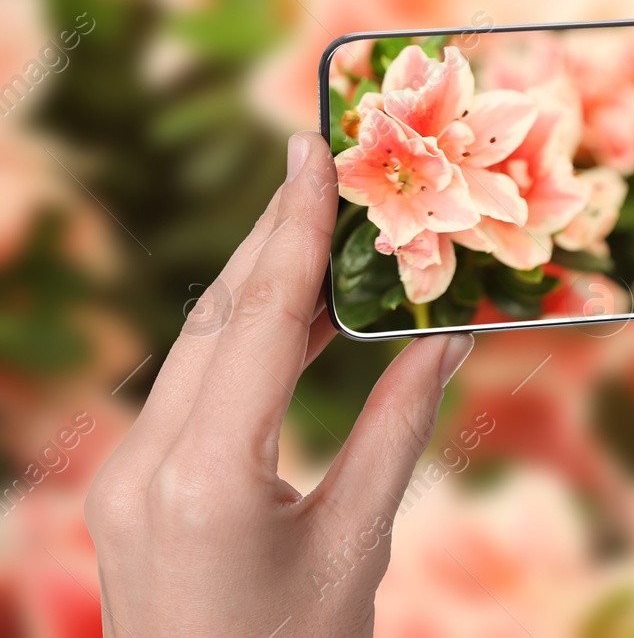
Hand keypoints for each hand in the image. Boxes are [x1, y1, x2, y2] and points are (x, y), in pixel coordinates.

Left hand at [84, 133, 473, 637]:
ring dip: (257, 282)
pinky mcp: (132, 490)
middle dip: (272, 235)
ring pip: (196, 344)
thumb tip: (446, 336)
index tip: (314, 148)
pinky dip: (243, 337)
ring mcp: (127, 476)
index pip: (260, 318)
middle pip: (216, 316)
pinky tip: (293, 315)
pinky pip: (190, 385)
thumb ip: (399, 428)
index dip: (293, 226)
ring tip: (320, 226)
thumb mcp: (358, 544)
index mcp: (207, 475)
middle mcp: (146, 463)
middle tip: (325, 167)